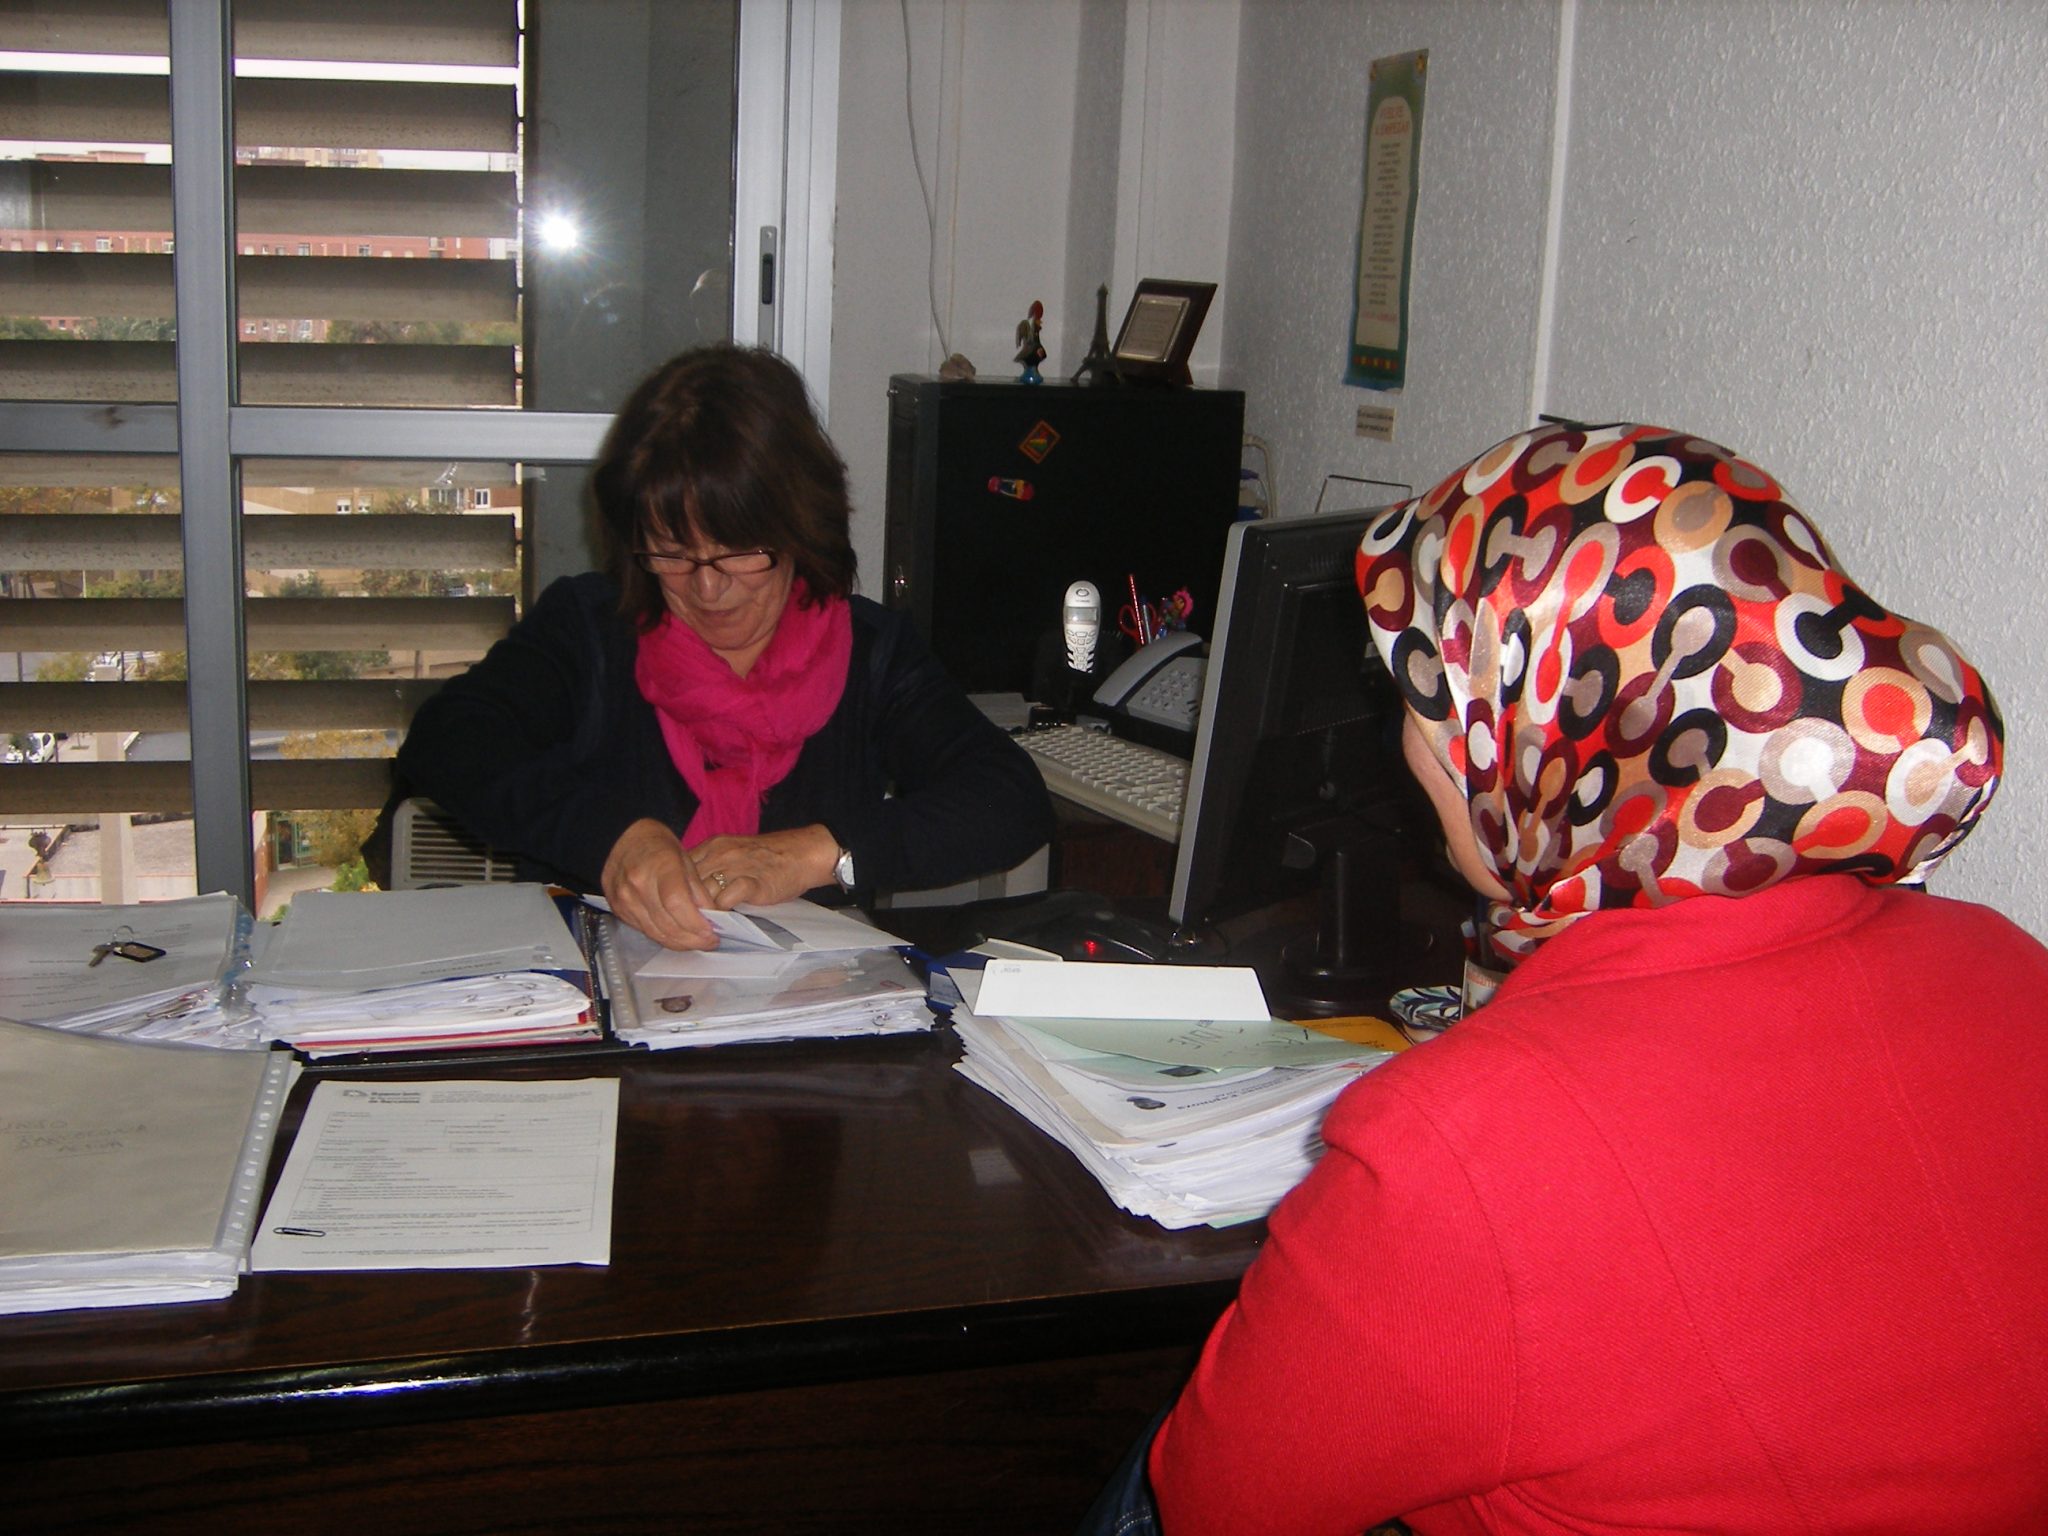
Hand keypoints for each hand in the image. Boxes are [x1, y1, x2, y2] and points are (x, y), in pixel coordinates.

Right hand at [601, 818, 719, 950]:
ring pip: (656, 933)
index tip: (711, 933)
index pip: (676, 903)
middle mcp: (637, 884)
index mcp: (659, 866)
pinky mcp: (618, 909)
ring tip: (697, 941)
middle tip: (710, 942)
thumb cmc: (658, 845)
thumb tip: (711, 918)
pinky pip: (645, 930)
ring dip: (680, 942)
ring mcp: (624, 899)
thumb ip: (698, 890)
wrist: (623, 839)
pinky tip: (678, 935)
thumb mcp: (685, 859)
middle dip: (692, 939)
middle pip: (666, 924)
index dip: (695, 923)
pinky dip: (664, 936)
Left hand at [686, 824, 840, 911]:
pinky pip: (726, 900)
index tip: (675, 905)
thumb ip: (710, 865)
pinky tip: (724, 920)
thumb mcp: (732, 852)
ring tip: (702, 925)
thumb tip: (686, 889)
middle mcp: (720, 854)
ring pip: (703, 894)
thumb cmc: (768, 857)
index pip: (678, 869)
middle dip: (684, 905)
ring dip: (701, 912)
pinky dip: (722, 913)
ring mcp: (735, 867)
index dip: (675, 889)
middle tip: (685, 922)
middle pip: (686, 884)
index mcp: (712, 846)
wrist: (802, 854)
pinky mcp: (752, 883)